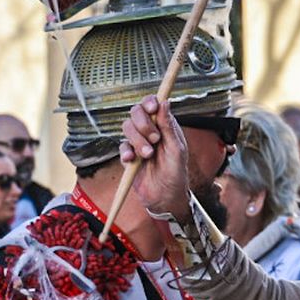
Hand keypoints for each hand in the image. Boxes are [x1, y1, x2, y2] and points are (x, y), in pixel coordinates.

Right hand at [121, 96, 192, 218]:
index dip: (149, 102)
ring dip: (137, 140)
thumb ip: (169, 127)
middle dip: (143, 125)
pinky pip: (121, 146)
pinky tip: (132, 160)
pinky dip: (126, 152)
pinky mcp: (129, 155)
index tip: (152, 109)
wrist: (165, 197)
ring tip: (148, 155)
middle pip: (136, 112)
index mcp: (164, 126)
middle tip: (155, 139)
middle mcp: (150, 131)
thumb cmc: (176, 173)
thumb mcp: (177, 150)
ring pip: (127, 127)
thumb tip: (166, 102)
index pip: (152, 105)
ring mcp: (138, 142)